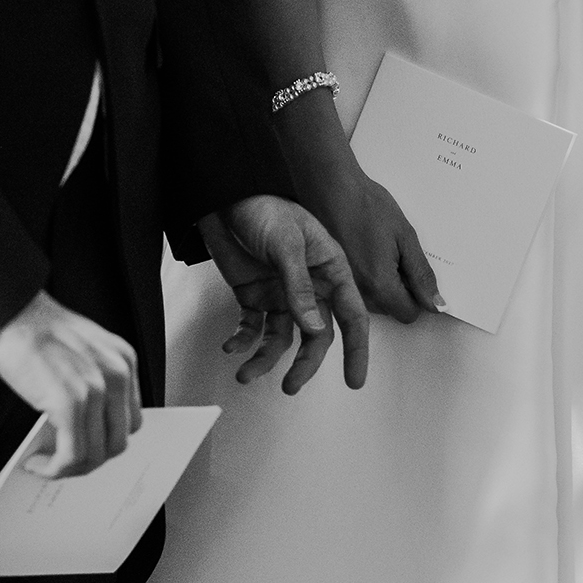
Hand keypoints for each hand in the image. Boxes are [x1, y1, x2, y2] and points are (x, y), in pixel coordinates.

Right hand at [0, 291, 142, 477]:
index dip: (104, 441)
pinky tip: (36, 464)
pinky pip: (73, 454)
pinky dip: (55, 468)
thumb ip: (93, 382)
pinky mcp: (70, 401)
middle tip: (60, 461)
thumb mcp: (80, 350)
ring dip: (71, 469)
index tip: (81, 448)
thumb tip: (85, 428)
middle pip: (117, 442)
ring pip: (97, 454)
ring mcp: (96, 388)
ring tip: (45, 464)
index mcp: (124, 361)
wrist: (6, 309)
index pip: (129, 421)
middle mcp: (118, 374)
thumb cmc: (33, 329)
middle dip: (89, 459)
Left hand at [201, 195, 368, 392]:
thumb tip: (313, 327)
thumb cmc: (266, 207)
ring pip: (282, 338)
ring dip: (265, 359)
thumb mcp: (287, 244)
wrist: (226, 196)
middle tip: (291, 386)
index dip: (356, 349)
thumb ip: (299, 287)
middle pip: (316, 336)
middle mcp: (311, 287)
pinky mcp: (255, 297)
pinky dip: (242, 340)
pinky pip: (252, 328)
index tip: (354, 379)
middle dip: (304, 364)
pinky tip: (231, 347)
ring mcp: (282, 294)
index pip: (352, 316)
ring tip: (246, 374)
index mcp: (331, 271)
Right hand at [321, 158, 442, 322]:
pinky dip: (364, 277)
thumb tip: (436, 304)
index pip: (409, 314)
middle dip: (399, 290)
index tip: (416, 276)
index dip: (418, 296)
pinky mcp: (329, 278)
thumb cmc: (367, 206)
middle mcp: (358, 293)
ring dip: (380, 284)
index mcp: (380, 285)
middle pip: (390, 309)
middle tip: (396, 256)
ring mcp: (341, 287)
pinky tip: (363, 251)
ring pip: (372, 301)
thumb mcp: (405, 238)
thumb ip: (422, 275)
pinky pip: (356, 289)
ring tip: (377, 251)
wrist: (330, 187)